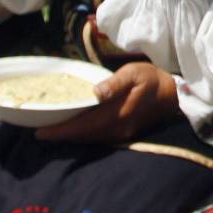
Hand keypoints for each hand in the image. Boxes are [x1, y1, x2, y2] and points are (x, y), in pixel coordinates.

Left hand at [36, 61, 178, 142]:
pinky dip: (84, 135)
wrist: (173, 95)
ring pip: (90, 139)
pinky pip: (98, 138)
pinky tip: (76, 128)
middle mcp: (117, 129)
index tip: (39, 133)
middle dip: (61, 136)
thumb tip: (96, 92)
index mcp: (117, 114)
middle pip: (83, 136)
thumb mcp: (134, 73)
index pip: (83, 127)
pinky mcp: (124, 134)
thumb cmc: (151, 78)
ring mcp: (121, 134)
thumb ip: (115, 83)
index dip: (61, 132)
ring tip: (53, 131)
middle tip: (40, 132)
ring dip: (71, 137)